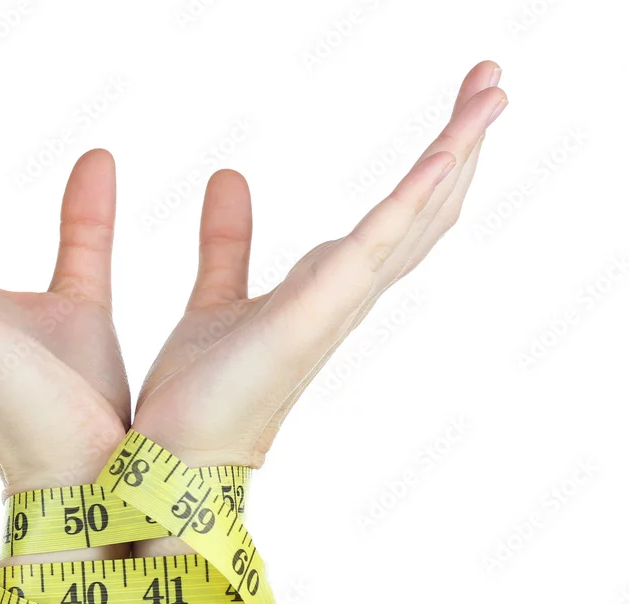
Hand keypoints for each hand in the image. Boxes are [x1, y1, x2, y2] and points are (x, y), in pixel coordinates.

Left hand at [134, 61, 506, 466]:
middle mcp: (343, 297)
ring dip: (454, 153)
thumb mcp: (217, 295)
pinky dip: (412, 198)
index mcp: (324, 291)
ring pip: (413, 219)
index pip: (392, 221)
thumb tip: (228, 177)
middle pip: (419, 213)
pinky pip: (375, 244)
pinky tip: (444, 153)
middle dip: (457, 147)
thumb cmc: (201, 391)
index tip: (456, 116)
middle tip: (491, 83)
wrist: (177, 454)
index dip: (427, 171)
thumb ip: (227, 241)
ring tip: (491, 92)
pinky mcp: (314, 314)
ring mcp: (336, 305)